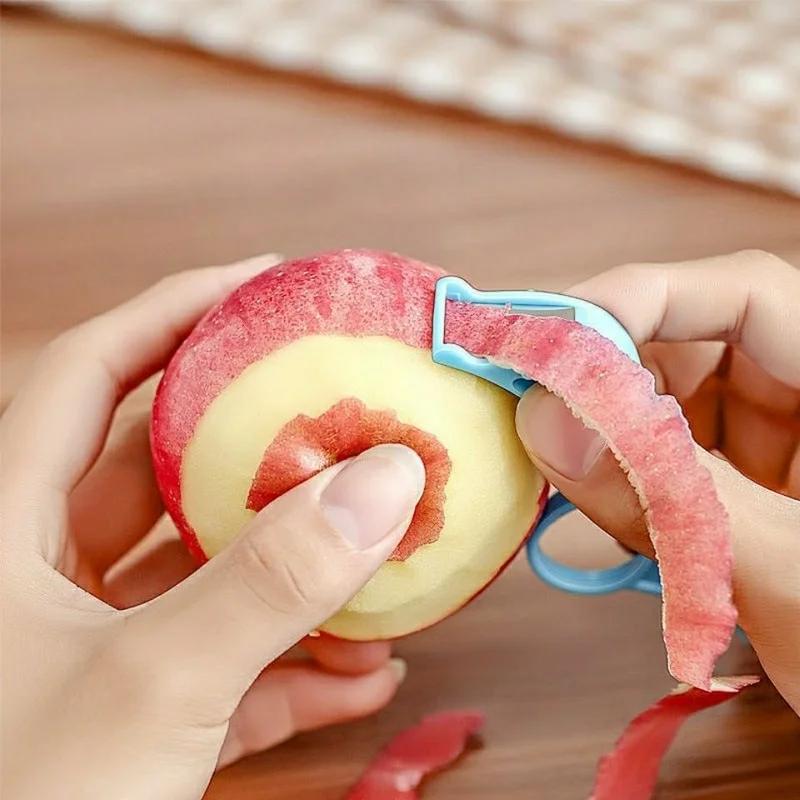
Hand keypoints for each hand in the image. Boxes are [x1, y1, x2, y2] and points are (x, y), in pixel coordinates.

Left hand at [1, 257, 420, 798]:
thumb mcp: (148, 684)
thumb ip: (269, 583)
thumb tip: (384, 482)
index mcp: (6, 527)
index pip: (93, 372)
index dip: (175, 313)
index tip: (264, 285)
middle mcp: (43, 574)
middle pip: (166, 469)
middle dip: (264, 444)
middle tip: (346, 413)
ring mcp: (88, 647)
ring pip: (206, 574)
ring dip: (297, 571)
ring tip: (382, 552)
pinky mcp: (128, 715)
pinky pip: (219, 663)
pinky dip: (291, 665)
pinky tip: (364, 677)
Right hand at [515, 250, 799, 712]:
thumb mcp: (788, 578)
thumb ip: (673, 499)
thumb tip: (546, 424)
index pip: (744, 295)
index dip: (642, 298)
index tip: (551, 343)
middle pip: (688, 345)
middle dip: (603, 372)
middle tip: (525, 407)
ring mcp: (768, 450)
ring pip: (661, 403)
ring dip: (598, 430)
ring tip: (551, 464)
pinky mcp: (735, 493)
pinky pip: (657, 461)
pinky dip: (614, 478)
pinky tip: (590, 504)